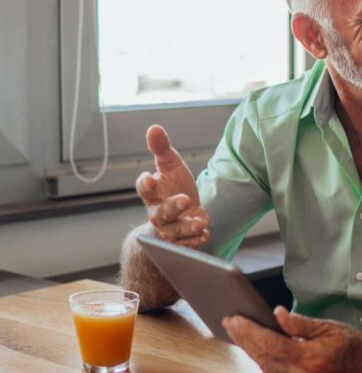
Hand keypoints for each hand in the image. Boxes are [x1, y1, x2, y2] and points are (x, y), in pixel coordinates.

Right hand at [136, 125, 210, 248]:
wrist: (182, 211)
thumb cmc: (174, 185)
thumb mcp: (171, 165)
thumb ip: (162, 149)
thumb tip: (154, 127)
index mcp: (152, 193)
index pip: (144, 189)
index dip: (146, 184)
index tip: (150, 178)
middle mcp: (158, 213)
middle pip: (160, 214)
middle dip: (172, 208)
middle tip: (185, 200)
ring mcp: (170, 229)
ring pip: (175, 232)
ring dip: (187, 227)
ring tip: (200, 222)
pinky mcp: (183, 240)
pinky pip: (187, 244)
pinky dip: (196, 241)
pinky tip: (205, 234)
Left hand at [223, 307, 361, 372]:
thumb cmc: (348, 343)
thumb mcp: (326, 326)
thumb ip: (298, 322)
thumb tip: (276, 314)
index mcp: (310, 359)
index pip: (270, 344)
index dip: (250, 331)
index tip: (234, 318)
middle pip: (264, 356)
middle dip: (245, 338)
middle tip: (230, 321)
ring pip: (266, 367)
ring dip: (250, 349)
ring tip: (238, 330)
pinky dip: (263, 360)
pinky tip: (254, 346)